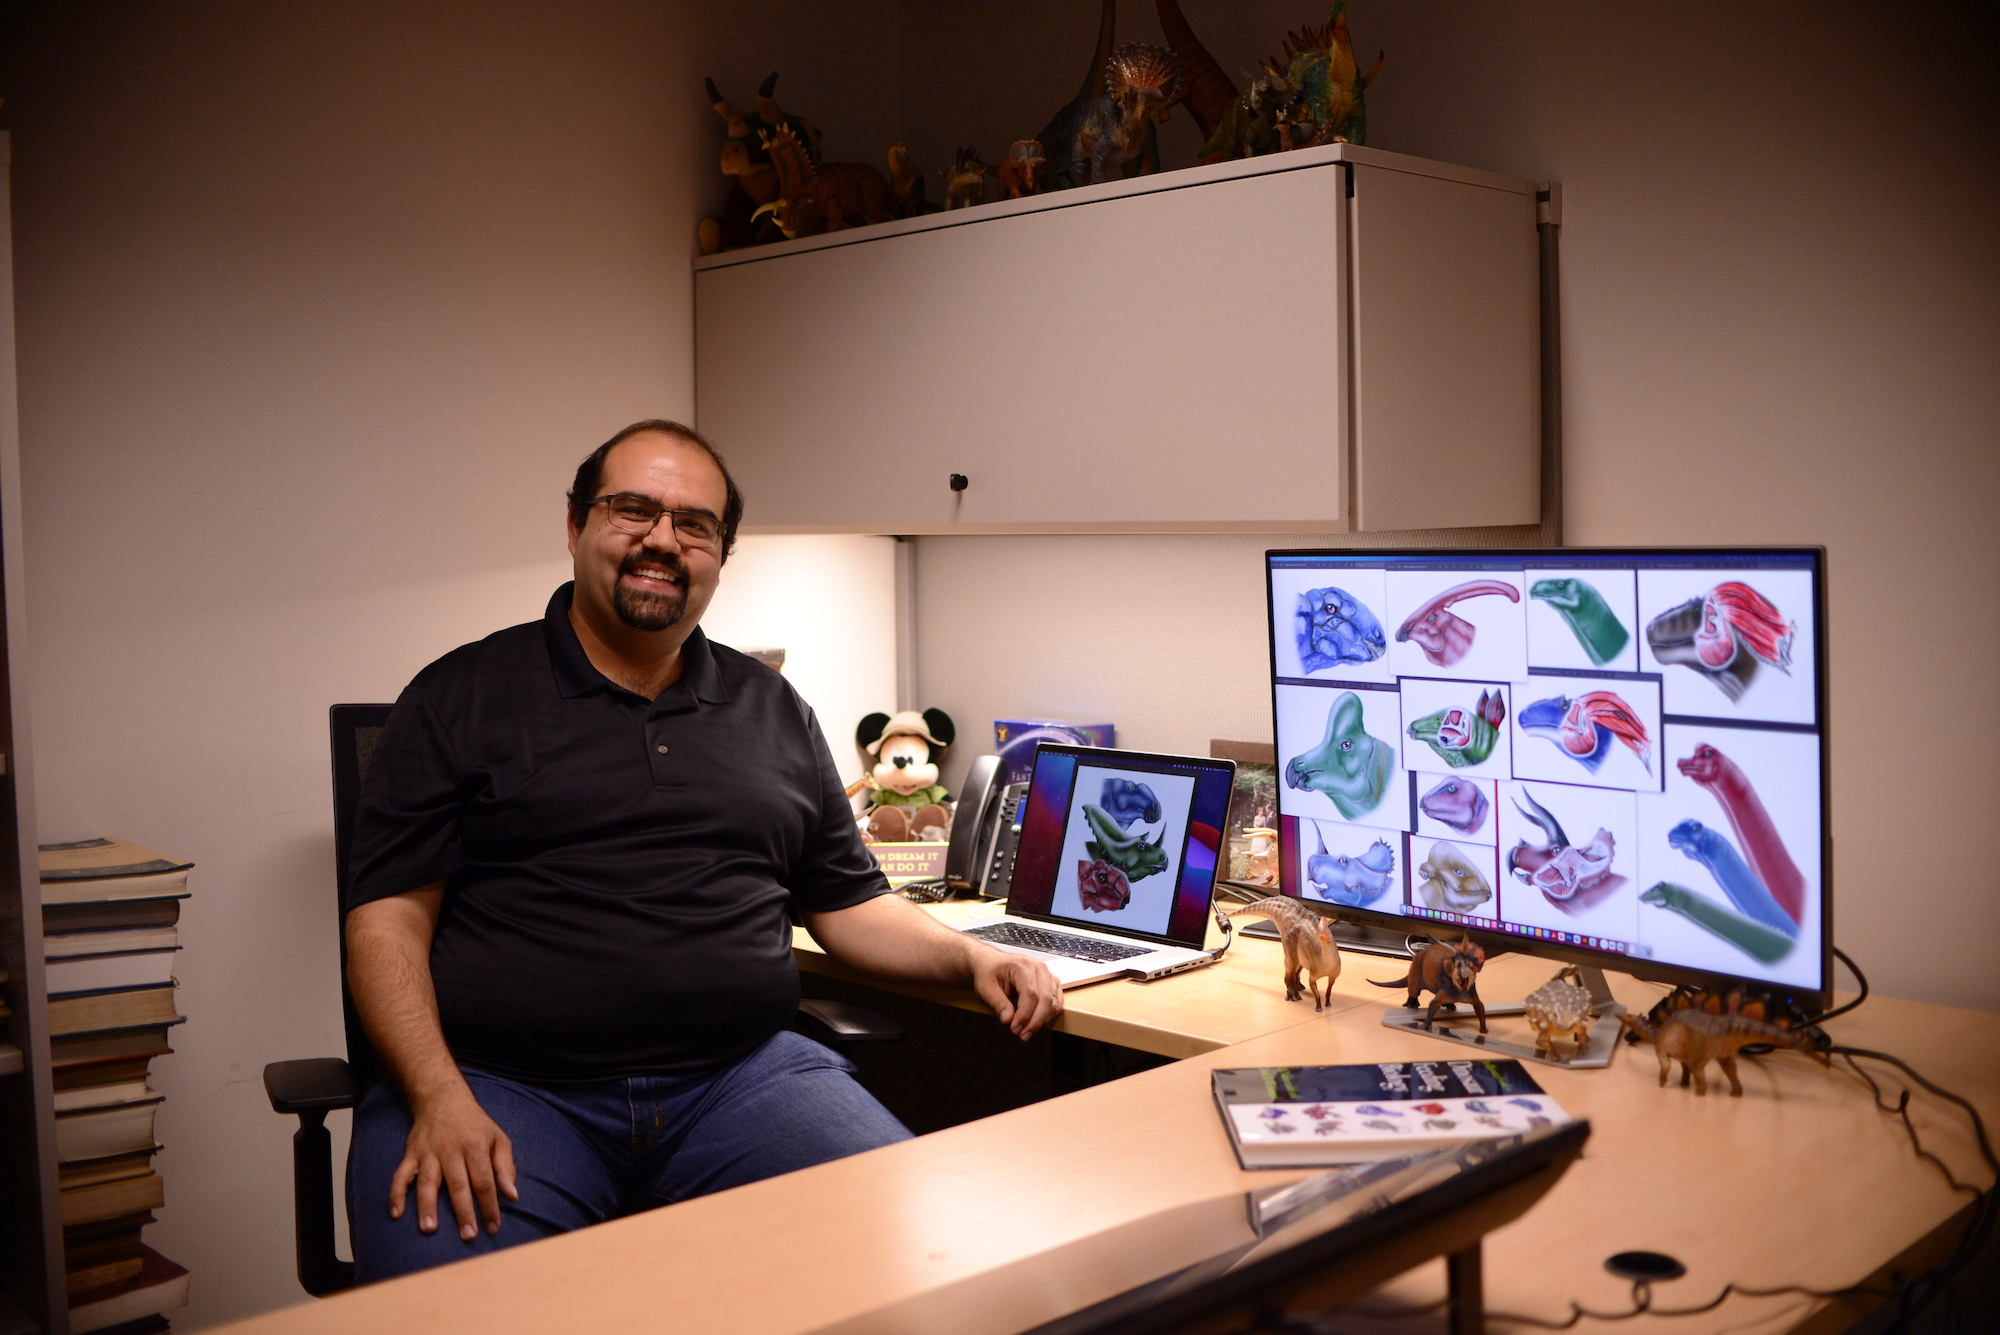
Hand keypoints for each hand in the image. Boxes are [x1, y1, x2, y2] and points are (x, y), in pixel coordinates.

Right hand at [389, 1086, 518, 1240]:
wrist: (443, 1099)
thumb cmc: (475, 1124)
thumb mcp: (498, 1138)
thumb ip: (505, 1167)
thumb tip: (512, 1196)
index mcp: (475, 1146)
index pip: (484, 1181)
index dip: (489, 1206)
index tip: (493, 1227)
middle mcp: (451, 1150)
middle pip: (458, 1185)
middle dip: (463, 1212)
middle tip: (468, 1235)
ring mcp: (428, 1153)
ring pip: (427, 1182)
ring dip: (427, 1206)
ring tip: (429, 1229)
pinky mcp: (411, 1154)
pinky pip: (400, 1175)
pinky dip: (396, 1193)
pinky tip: (396, 1213)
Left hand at [972, 950, 1062, 1039]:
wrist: (992, 964)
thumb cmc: (989, 973)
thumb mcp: (986, 988)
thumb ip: (998, 1004)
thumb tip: (1008, 1020)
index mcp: (1022, 965)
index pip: (1030, 994)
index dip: (1024, 1015)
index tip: (1014, 1028)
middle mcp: (1039, 968)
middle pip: (1045, 999)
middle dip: (1035, 1021)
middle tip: (1022, 1035)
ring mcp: (1047, 975)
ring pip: (1053, 1002)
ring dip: (1042, 1021)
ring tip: (1027, 1032)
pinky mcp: (1051, 983)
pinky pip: (1057, 1002)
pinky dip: (1049, 1016)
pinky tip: (1035, 1023)